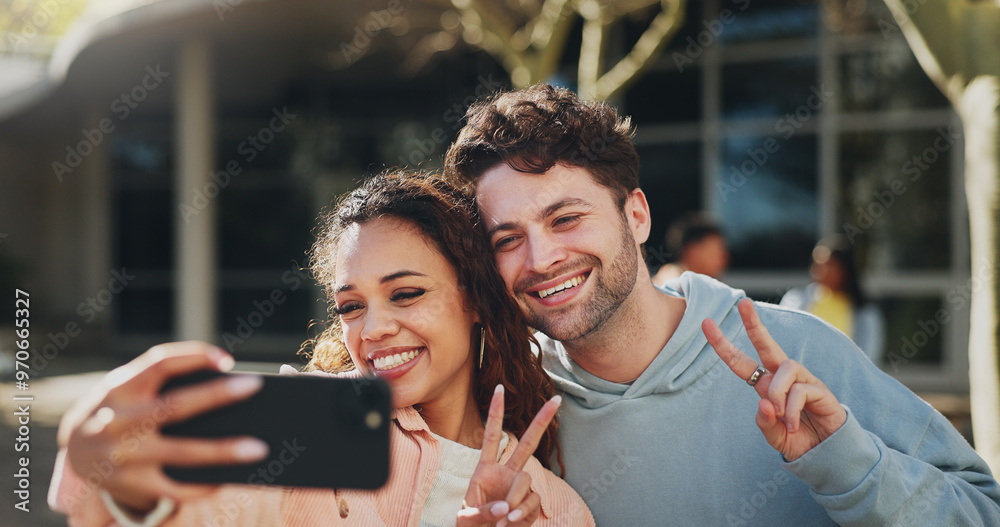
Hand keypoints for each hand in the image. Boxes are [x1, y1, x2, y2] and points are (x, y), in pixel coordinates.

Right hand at [58, 342, 267, 512]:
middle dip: (217, 395)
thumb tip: (222, 379)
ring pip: (182, 453)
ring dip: (223, 451)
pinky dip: (206, 484)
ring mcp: (124, 456)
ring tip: (260, 448)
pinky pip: (176, 488)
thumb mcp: (126, 384)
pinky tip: (230, 476)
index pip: (159, 363)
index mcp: (120, 388)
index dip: (194, 356)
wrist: (75, 450)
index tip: (227, 359)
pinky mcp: (131, 485)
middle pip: (175, 406)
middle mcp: (119, 421)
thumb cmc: (118, 407)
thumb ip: (160, 377)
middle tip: (254, 385)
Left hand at [457, 385, 560, 526]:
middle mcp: (506, 474)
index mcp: (485, 470)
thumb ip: (483, 511)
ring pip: (526, 480)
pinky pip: (532, 503)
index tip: (499, 388)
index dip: (496, 412)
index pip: (492, 435)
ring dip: (516, 499)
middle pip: (527, 443)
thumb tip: (507, 506)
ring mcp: (520, 488)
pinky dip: (522, 513)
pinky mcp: (531, 505)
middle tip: (557, 399)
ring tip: (504, 520)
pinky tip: (511, 523)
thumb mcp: (466, 518)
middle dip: (541, 421)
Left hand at [701, 299, 846, 460]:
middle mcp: (783, 377)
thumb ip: (765, 423)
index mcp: (766, 385)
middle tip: (742, 304)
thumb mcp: (774, 436)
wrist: (827, 453)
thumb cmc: (798, 440)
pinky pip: (800, 390)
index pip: (741, 362)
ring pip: (785, 367)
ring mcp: (803, 380)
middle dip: (753, 324)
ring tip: (780, 416)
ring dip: (777, 393)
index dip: (723, 345)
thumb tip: (764, 403)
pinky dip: (790, 410)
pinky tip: (792, 424)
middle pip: (767, 344)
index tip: (706, 324)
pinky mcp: (820, 389)